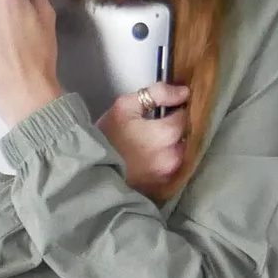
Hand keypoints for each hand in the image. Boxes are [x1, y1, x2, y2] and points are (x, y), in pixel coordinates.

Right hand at [99, 79, 191, 196]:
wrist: (91, 169)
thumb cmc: (107, 136)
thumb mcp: (125, 106)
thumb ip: (158, 93)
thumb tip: (183, 92)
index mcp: (164, 135)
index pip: (184, 117)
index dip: (177, 109)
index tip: (166, 108)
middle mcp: (172, 157)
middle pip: (186, 136)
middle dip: (177, 128)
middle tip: (161, 124)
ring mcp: (168, 174)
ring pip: (183, 152)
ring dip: (175, 144)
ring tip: (157, 140)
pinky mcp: (163, 185)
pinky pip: (175, 167)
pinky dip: (169, 159)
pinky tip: (155, 155)